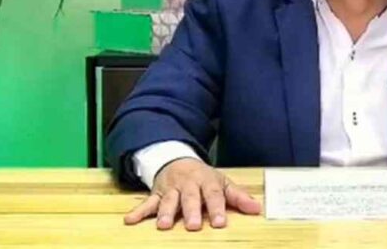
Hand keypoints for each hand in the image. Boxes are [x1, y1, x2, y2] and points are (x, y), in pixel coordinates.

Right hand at [123, 158, 260, 230]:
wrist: (178, 160)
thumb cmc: (204, 177)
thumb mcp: (222, 183)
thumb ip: (238, 197)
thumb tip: (257, 209)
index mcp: (206, 181)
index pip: (213, 194)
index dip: (217, 207)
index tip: (220, 222)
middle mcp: (188, 184)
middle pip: (190, 198)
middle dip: (191, 211)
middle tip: (192, 226)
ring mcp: (170, 189)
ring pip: (168, 201)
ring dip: (165, 213)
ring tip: (164, 225)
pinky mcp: (156, 194)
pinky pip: (146, 203)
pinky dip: (138, 212)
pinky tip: (130, 221)